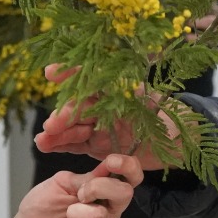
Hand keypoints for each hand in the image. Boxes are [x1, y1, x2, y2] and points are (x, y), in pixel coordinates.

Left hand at [11, 154, 143, 217]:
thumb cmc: (42, 208)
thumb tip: (108, 167)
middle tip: (80, 194)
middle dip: (99, 187)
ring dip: (76, 212)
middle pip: (125, 194)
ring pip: (101, 215)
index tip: (111, 161)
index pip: (130, 178)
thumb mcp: (62, 183)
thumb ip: (86, 177)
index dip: (128, 167)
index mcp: (104, 192)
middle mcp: (109, 212)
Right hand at [33, 66, 179, 169]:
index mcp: (116, 89)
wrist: (175, 145)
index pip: (90, 77)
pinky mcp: (96, 145)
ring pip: (73, 128)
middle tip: (52, 124)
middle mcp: (104, 105)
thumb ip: (153, 104)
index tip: (51, 72)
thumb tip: (150, 98)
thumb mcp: (163, 109)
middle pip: (79, 107)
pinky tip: (43, 144)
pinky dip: (59, 145)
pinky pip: (75, 145)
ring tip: (42, 139)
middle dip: (64, 114)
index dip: (71, 74)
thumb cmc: (170, 120)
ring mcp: (98, 125)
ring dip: (56, 133)